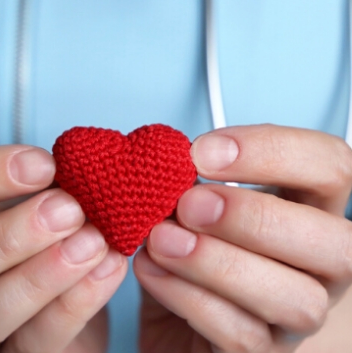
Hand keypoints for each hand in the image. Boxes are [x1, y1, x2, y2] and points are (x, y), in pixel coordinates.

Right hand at [0, 146, 126, 352]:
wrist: (42, 295)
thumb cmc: (30, 232)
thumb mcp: (26, 199)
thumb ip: (43, 183)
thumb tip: (83, 164)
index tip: (43, 163)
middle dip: (8, 237)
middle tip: (68, 208)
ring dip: (39, 278)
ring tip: (92, 241)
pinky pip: (32, 345)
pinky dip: (74, 305)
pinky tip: (108, 267)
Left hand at [134, 125, 351, 351]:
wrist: (173, 320)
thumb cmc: (189, 254)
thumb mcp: (192, 210)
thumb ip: (192, 186)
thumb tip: (170, 165)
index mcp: (309, 213)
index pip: (330, 168)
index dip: (274, 152)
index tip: (204, 153)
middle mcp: (319, 268)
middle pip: (337, 243)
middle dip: (255, 216)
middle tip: (190, 204)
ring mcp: (296, 318)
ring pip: (297, 299)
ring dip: (219, 262)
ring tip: (163, 240)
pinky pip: (241, 334)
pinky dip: (189, 297)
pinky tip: (152, 271)